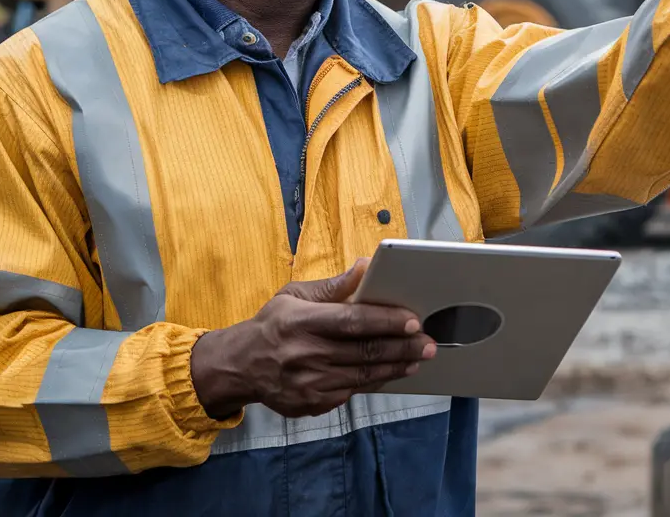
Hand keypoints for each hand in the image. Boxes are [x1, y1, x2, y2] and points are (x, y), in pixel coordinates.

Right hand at [190, 259, 435, 419]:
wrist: (239, 367)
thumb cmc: (273, 324)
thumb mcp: (295, 295)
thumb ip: (333, 286)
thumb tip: (365, 266)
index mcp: (301, 322)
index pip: (351, 321)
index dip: (385, 321)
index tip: (413, 320)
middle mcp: (305, 354)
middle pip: (364, 352)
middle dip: (402, 348)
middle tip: (429, 343)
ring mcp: (309, 384)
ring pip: (363, 377)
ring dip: (396, 367)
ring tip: (418, 358)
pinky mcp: (312, 404)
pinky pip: (351, 392)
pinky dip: (374, 382)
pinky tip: (392, 372)